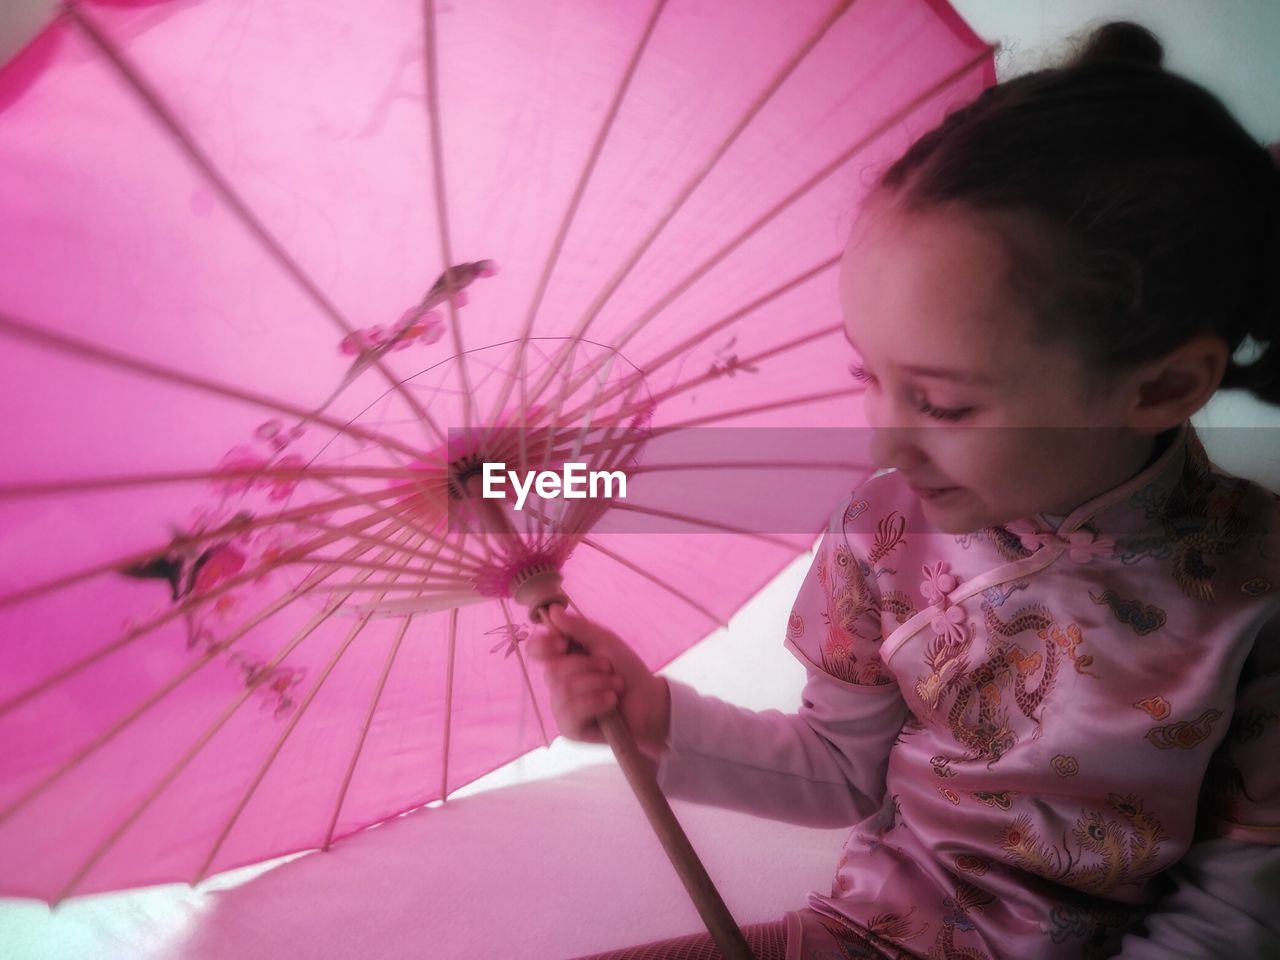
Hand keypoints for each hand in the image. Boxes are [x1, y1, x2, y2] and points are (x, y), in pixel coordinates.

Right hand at [527, 605, 670, 758]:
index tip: (564, 643)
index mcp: (563, 659)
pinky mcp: (570, 729)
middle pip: (552, 669)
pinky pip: (572, 711)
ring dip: (597, 683)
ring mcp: (561, 707)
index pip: (536, 650)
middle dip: (587, 666)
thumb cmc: (626, 670)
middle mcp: (557, 683)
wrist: (651, 702)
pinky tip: (611, 702)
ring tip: (617, 686)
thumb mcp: (605, 642)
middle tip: (609, 667)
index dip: (544, 645)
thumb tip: (552, 611)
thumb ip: (579, 628)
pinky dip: (596, 701)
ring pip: (563, 689)